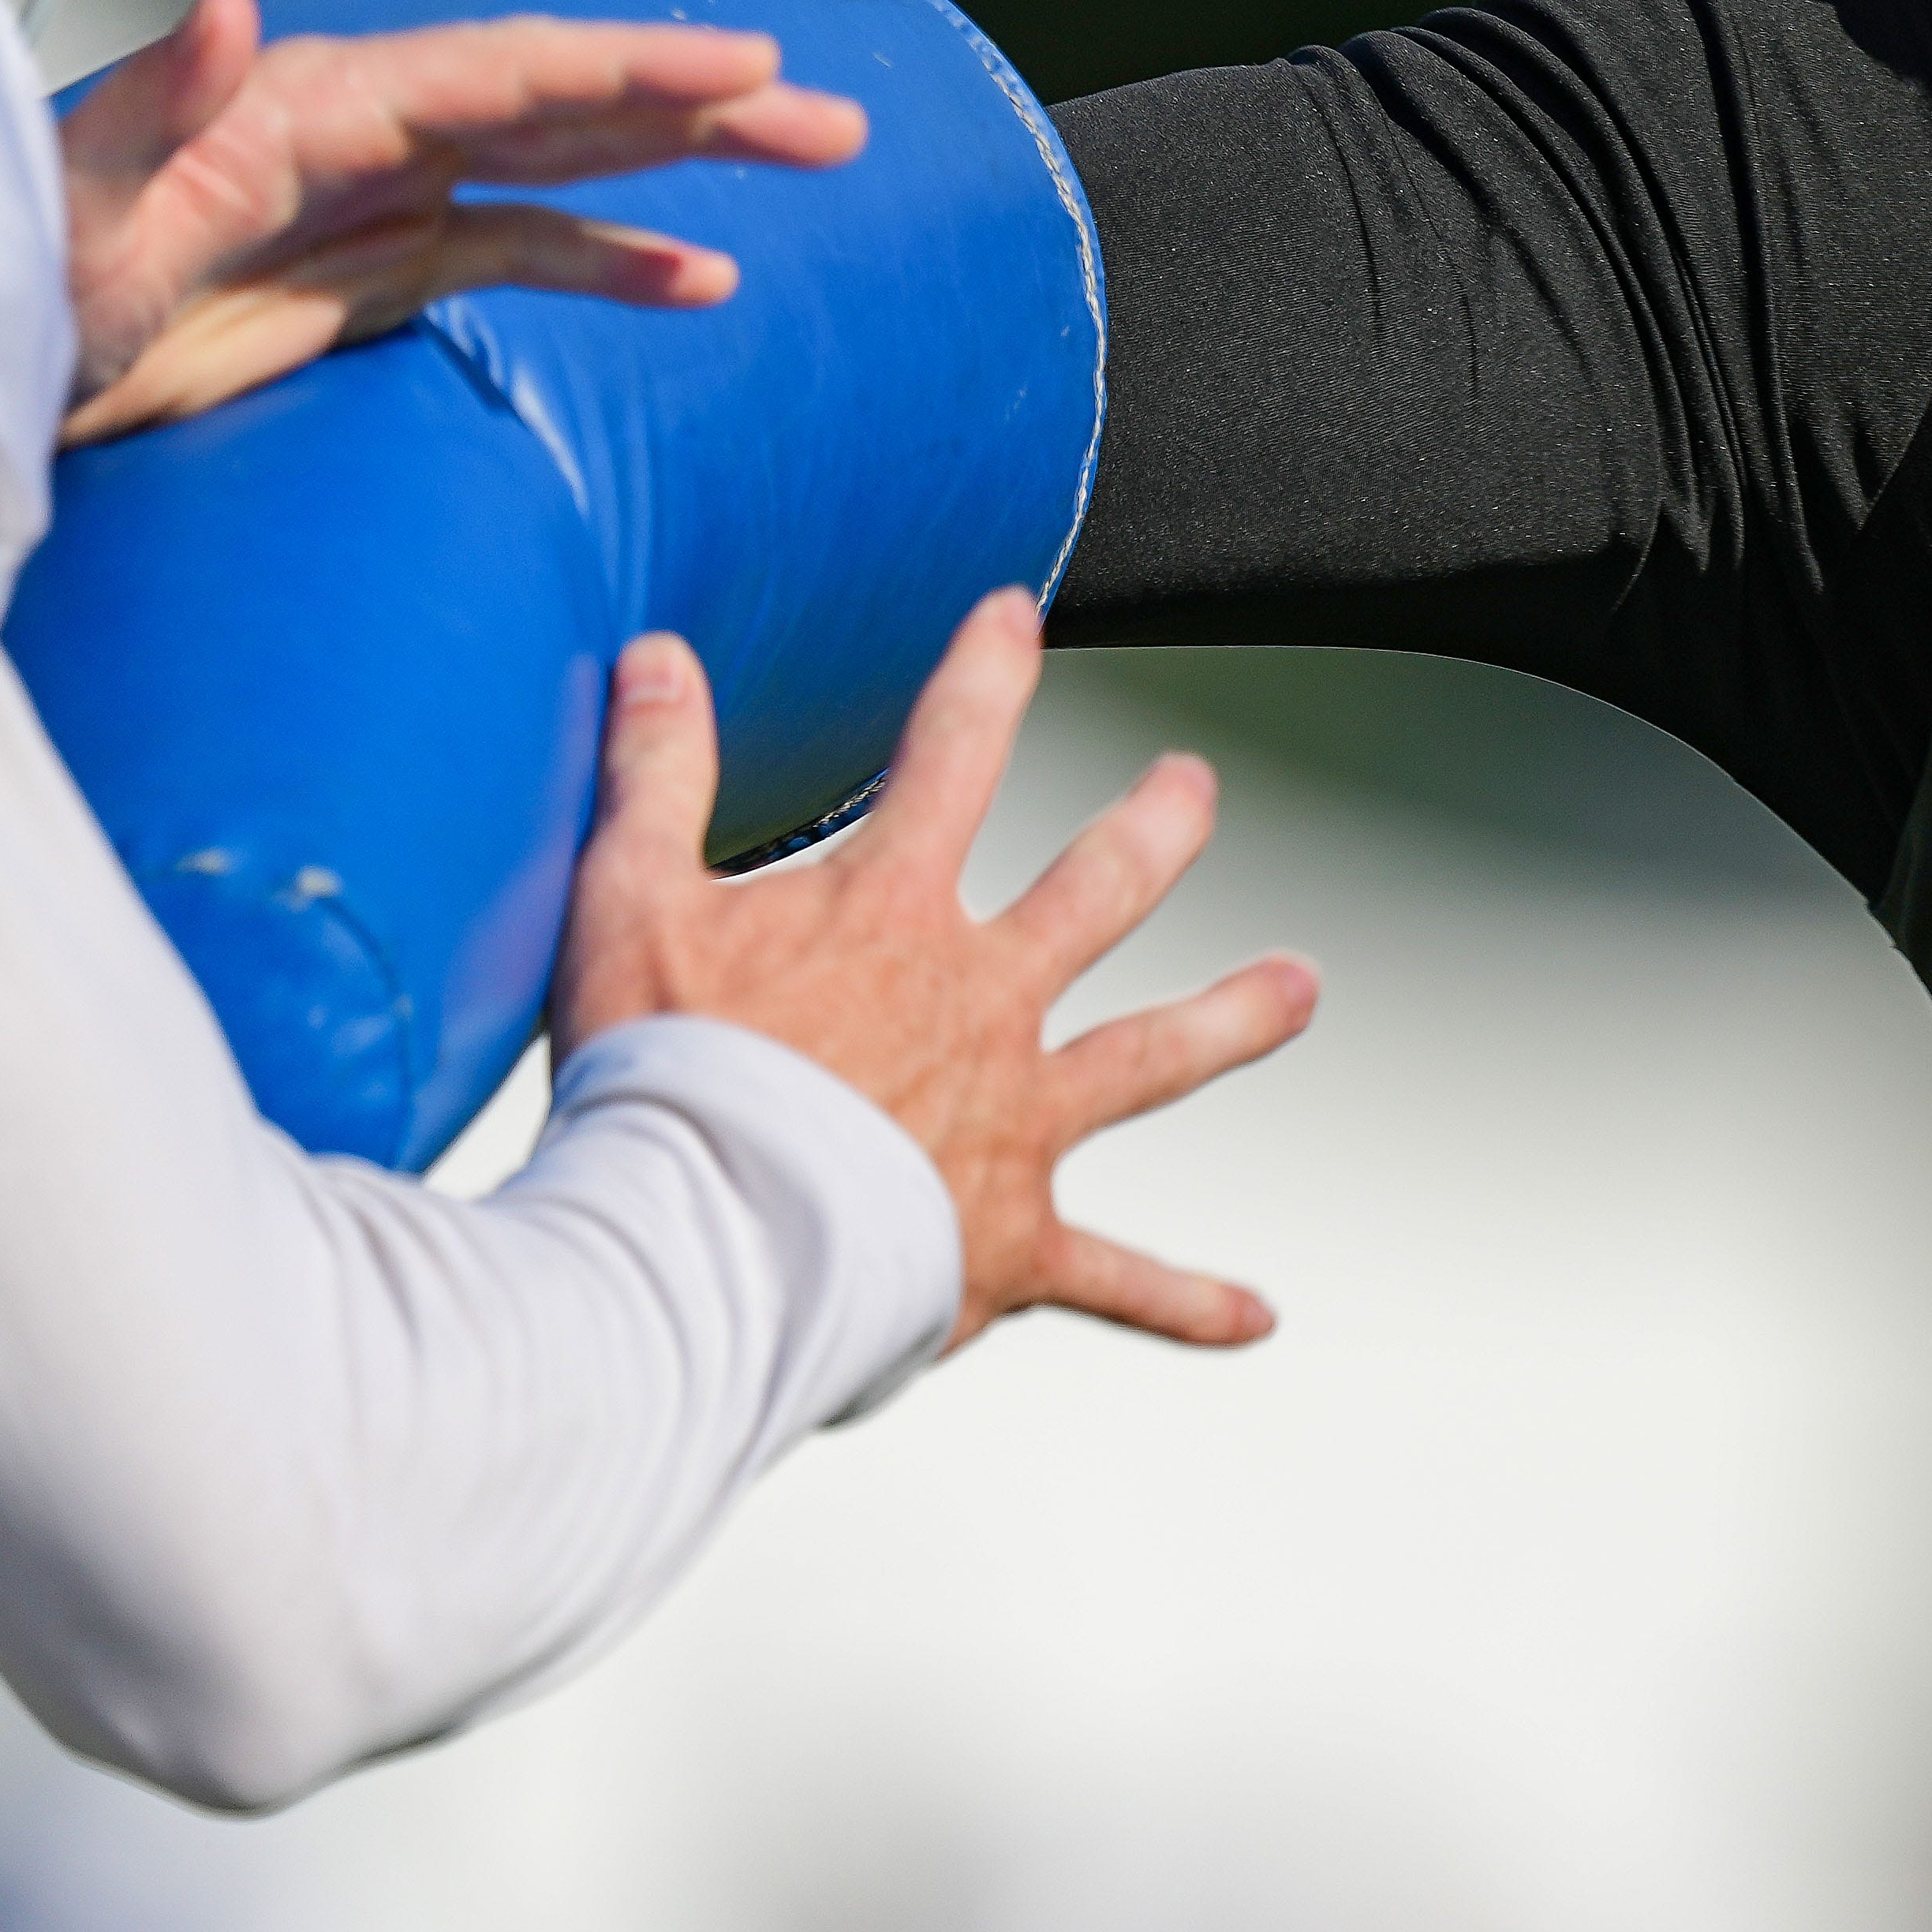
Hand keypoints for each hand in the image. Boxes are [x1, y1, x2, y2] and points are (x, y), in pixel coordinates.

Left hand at [59, 0, 868, 445]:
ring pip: (557, 159)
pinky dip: (608, 258)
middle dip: (698, 102)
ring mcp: (363, 201)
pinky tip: (700, 279)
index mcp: (305, 105)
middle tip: (830, 118)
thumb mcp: (70, 211)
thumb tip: (230, 0)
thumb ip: (153, 108)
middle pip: (559, 98)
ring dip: (680, 160)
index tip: (741, 66)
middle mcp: (351, 133)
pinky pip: (511, 252)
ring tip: (809, 159)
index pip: (500, 72)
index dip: (626, 64)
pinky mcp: (357, 275)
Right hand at [554, 596, 1311, 1353]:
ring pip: (1152, 1057)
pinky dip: (1188, 1304)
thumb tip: (658, 653)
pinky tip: (1257, 1318)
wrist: (705, 1242)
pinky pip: (1120, 1281)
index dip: (984, 677)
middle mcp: (981, 1002)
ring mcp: (1012, 1121)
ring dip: (1233, 1019)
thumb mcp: (629, 902)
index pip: (949, 758)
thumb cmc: (661, 1080)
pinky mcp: (1012, 1244)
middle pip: (1099, 890)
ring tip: (1302, 988)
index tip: (1018, 613)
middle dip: (1155, 829)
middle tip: (1195, 789)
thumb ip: (654, 774)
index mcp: (892, 915)